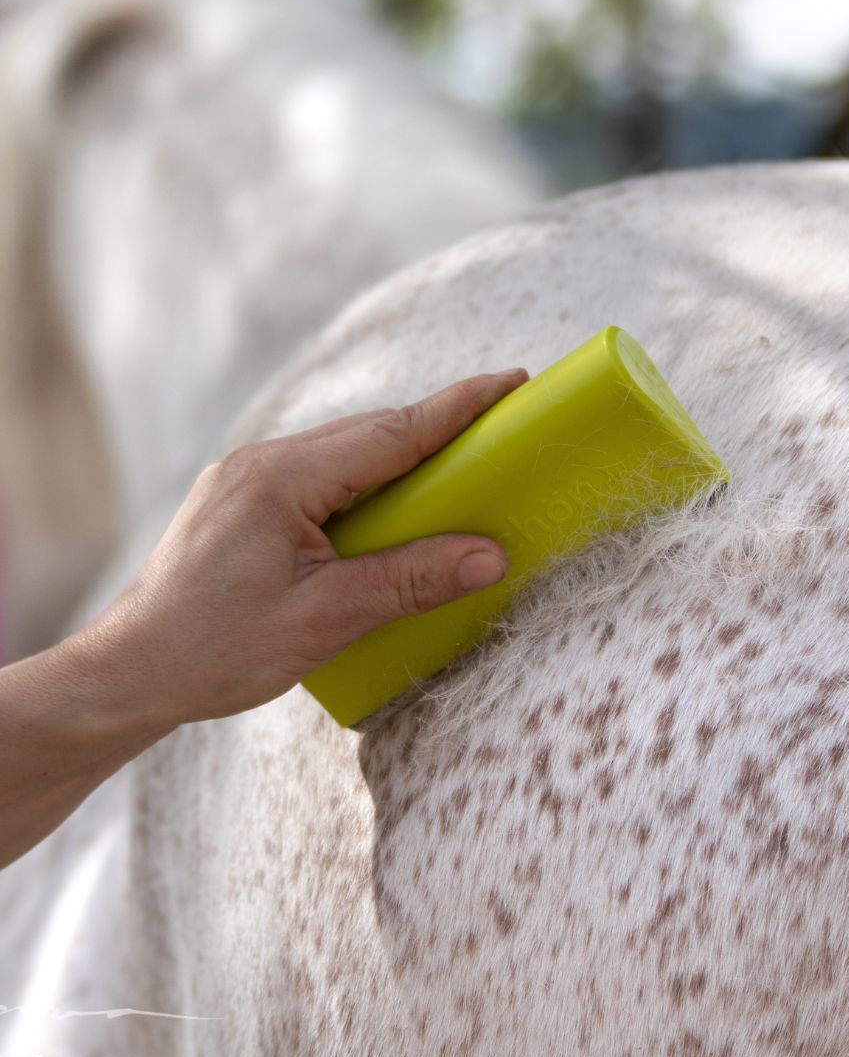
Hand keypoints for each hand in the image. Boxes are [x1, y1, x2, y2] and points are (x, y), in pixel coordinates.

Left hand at [73, 367, 528, 728]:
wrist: (126, 674)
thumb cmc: (213, 651)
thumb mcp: (323, 620)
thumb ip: (408, 581)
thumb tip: (489, 556)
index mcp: (280, 479)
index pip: (390, 433)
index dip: (458, 409)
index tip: (513, 382)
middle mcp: (261, 463)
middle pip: (370, 435)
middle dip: (439, 428)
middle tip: (504, 424)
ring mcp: (247, 479)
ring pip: (344, 455)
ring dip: (402, 458)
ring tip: (460, 465)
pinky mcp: (242, 502)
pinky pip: (320, 477)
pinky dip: (366, 484)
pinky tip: (389, 507)